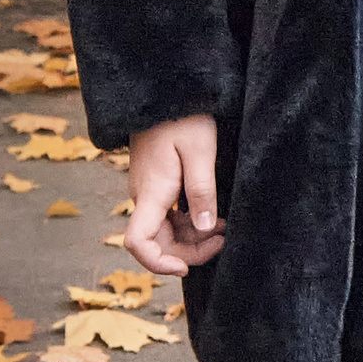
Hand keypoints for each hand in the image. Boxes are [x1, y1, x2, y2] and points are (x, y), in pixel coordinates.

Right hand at [125, 114, 222, 274]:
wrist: (166, 93)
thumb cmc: (184, 117)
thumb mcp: (200, 151)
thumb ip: (203, 191)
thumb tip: (206, 229)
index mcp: (151, 193)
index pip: (138, 243)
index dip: (157, 264)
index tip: (186, 268)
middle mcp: (144, 197)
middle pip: (156, 243)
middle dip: (188, 252)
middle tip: (223, 241)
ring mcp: (149, 192)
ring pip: (164, 231)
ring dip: (191, 238)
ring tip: (224, 229)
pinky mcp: (158, 185)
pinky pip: (168, 216)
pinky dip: (189, 223)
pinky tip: (213, 217)